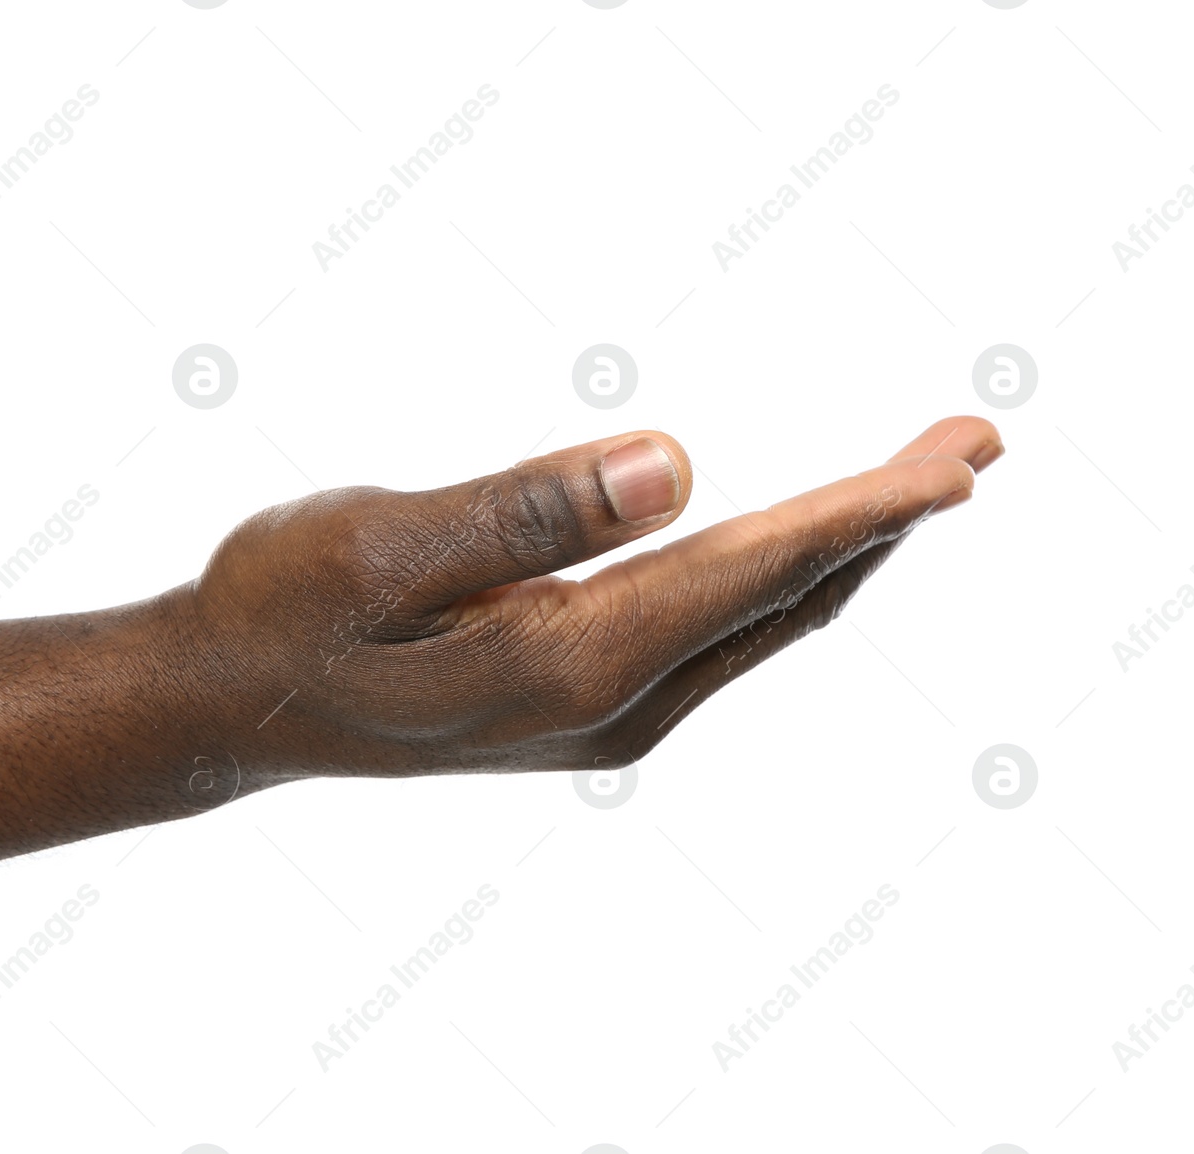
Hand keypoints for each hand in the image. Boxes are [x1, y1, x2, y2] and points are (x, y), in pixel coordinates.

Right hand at [173, 417, 1000, 786]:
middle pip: (780, 605)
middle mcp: (607, 708)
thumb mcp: (384, 545)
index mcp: (569, 662)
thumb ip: (528, 512)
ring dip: (835, 555)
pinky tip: (787, 551)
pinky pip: (712, 640)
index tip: (958, 460)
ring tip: (905, 489)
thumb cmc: (284, 608)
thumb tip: (678, 464)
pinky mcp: (577, 709)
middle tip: (965, 446)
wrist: (228, 702)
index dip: (863, 511)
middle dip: (880, 526)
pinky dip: (770, 583)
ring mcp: (598, 721)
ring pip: (754, 629)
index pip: (753, 571)